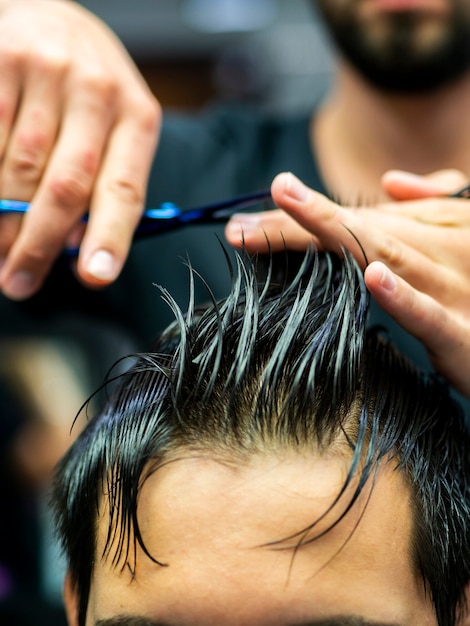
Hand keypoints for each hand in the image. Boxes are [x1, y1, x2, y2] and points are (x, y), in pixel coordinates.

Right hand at [0, 0, 160, 299]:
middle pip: (66, 186)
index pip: (124, 189)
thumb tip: (79, 249)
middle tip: (20, 281)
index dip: (108, 238)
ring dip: (3, 223)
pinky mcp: (0, 63)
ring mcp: (47, 74)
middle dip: (39, 244)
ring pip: (19, 169)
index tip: (94, 277)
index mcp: (136, 117)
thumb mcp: (116, 127)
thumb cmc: (88, 89)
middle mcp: (96, 93)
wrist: (52, 14)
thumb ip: (105, 183)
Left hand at [225, 169, 469, 396]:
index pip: (360, 217)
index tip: (256, 211)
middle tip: (240, 225)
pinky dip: (403, 296)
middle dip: (298, 222)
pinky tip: (372, 277)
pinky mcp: (464, 335)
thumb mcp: (462, 243)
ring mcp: (454, 288)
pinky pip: (430, 313)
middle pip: (359, 230)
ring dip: (333, 235)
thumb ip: (432, 210)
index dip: (307, 214)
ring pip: (386, 256)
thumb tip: (395, 181)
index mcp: (435, 232)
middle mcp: (440, 250)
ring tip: (285, 212)